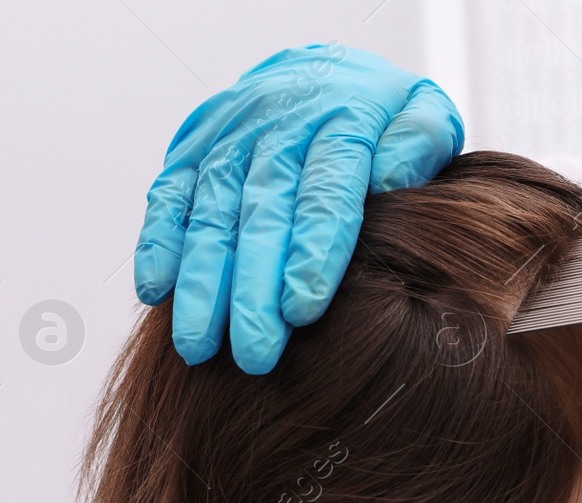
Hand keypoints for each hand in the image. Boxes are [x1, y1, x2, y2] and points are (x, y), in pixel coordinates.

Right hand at [134, 44, 463, 372]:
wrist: (328, 70)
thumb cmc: (384, 114)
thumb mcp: (426, 111)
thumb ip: (421, 141)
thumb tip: (394, 179)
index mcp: (341, 119)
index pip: (325, 192)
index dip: (311, 252)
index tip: (302, 310)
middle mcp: (278, 125)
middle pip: (262, 213)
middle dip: (253, 288)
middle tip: (254, 352)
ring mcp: (229, 135)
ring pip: (209, 212)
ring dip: (201, 282)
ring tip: (198, 346)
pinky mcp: (192, 146)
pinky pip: (168, 194)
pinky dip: (156, 241)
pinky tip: (155, 293)